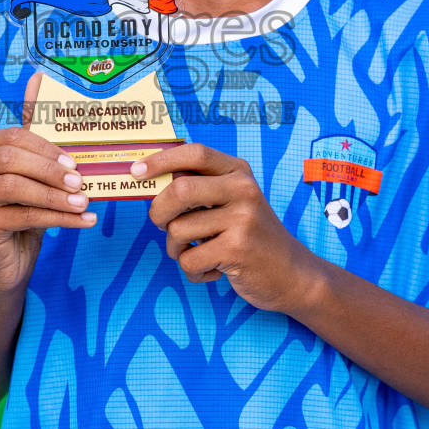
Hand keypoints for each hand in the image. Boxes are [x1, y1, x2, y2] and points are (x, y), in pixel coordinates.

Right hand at [0, 73, 95, 296]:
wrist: (4, 264)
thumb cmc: (18, 212)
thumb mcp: (28, 171)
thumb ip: (32, 129)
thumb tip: (38, 77)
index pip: (13, 136)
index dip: (47, 148)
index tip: (75, 162)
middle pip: (10, 157)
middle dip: (50, 169)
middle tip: (81, 181)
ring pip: (15, 186)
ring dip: (55, 194)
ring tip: (84, 202)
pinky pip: (23, 214)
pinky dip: (57, 217)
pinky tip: (82, 221)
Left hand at [137, 143, 323, 313]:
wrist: (293, 274)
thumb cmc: (251, 237)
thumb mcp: (233, 201)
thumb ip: (201, 187)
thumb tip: (150, 179)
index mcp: (238, 171)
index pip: (194, 153)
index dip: (160, 159)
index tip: (135, 171)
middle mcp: (243, 190)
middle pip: (179, 190)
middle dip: (158, 212)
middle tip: (162, 225)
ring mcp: (242, 219)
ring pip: (179, 230)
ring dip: (176, 249)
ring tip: (197, 253)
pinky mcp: (238, 250)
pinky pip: (189, 260)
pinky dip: (193, 272)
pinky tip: (212, 270)